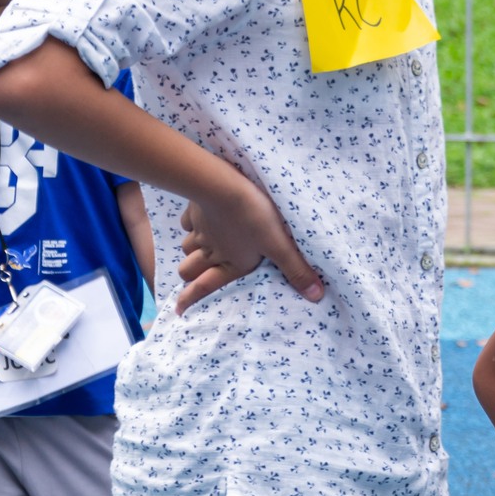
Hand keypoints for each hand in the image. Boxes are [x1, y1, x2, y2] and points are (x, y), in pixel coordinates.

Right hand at [175, 174, 323, 313]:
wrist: (224, 186)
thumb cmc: (255, 217)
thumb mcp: (280, 245)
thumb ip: (296, 269)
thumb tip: (316, 296)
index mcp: (231, 263)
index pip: (205, 287)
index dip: (190, 299)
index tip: (178, 310)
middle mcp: (210, 251)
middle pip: (188, 270)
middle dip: (189, 275)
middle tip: (190, 278)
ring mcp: (200, 231)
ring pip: (186, 247)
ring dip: (190, 251)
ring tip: (198, 250)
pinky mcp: (194, 211)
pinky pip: (187, 222)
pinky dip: (192, 224)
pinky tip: (200, 218)